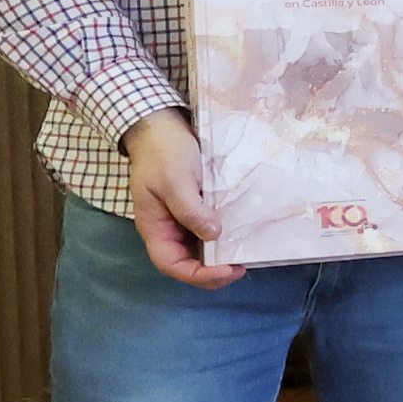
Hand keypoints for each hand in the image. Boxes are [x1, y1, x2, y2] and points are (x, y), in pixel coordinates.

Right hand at [120, 110, 240, 286]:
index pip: (171, 264)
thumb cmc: (163, 153)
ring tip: (247, 255)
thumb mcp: (176, 181)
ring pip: (200, 249)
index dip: (198, 275)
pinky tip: (243, 235)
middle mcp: (168, 229)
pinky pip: (208, 230)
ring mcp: (181, 219)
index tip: (227, 270)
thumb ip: (191, 210)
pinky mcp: (195, 208)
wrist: (161, 126)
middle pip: (187, 263)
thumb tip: (213, 235)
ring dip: (221, 257)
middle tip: (243, 266)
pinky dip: (225, 238)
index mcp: (155, 228)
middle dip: (213, 271)